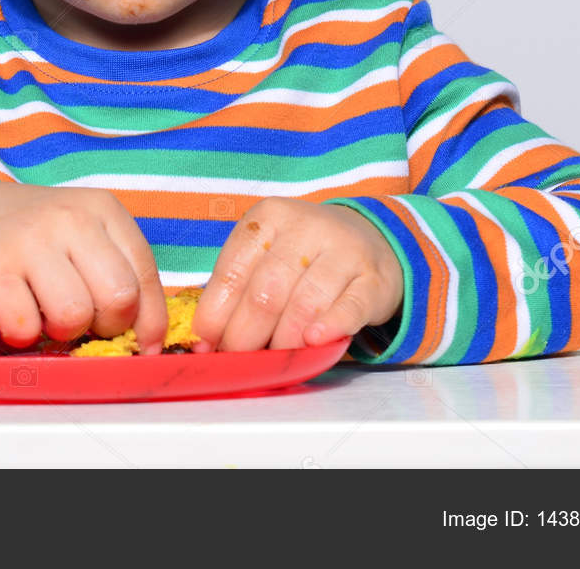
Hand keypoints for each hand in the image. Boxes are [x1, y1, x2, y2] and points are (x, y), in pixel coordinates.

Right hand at [0, 179, 168, 354]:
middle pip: (118, 299)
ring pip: (74, 316)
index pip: (144, 274)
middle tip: (83, 319)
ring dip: (62, 331)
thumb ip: (119, 275)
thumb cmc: (35, 236)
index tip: (142, 344)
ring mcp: (29, 240)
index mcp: (103, 209)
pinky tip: (17, 314)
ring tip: (46, 312)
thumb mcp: (84, 237)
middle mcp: (70, 218)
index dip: (148, 320)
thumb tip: (148, 342)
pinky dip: (23, 334)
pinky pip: (25, 327)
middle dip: (106, 326)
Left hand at [190, 198, 403, 352]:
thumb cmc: (304, 257)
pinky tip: (314, 341)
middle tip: (239, 362)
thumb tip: (205, 341)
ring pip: (305, 304)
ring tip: (274, 359)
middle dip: (245, 336)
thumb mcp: (266, 256)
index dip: (216, 315)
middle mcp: (307, 227)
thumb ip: (237, 291)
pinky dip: (329, 327)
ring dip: (284, 341)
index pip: (233, 271)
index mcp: (269, 218)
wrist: (370, 239)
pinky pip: (350, 308)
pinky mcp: (374, 278)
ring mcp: (345, 250)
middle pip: (266, 292)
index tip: (206, 346)